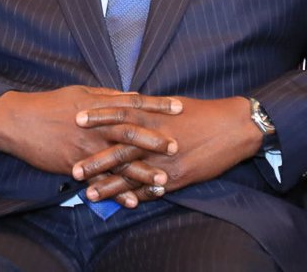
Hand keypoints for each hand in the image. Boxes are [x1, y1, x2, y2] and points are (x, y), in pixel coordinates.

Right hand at [0, 85, 182, 177]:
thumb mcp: (81, 93)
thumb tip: (132, 95)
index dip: (157, 105)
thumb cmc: (51, 104)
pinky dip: (115, 193)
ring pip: (118, 162)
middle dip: (154, 140)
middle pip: (130, 133)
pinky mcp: (73, 166)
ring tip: (163, 181)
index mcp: (99, 106)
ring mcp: (85, 147)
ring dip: (141, 173)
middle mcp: (95, 127)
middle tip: (176, 146)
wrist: (19, 122)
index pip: (134, 104)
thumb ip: (108, 96)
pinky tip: (131, 202)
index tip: (179, 107)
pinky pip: (98, 181)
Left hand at [73, 96, 261, 204]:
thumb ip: (149, 107)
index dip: (98, 116)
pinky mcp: (179, 177)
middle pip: (120, 150)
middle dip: (95, 160)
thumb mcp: (172, 104)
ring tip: (89, 194)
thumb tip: (128, 102)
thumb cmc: (203, 112)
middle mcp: (157, 139)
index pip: (120, 114)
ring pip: (133, 175)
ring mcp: (167, 161)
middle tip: (72, 168)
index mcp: (155, 116)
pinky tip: (121, 204)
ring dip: (110, 186)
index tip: (75, 119)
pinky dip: (136, 197)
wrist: (234, 127)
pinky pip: (153, 190)